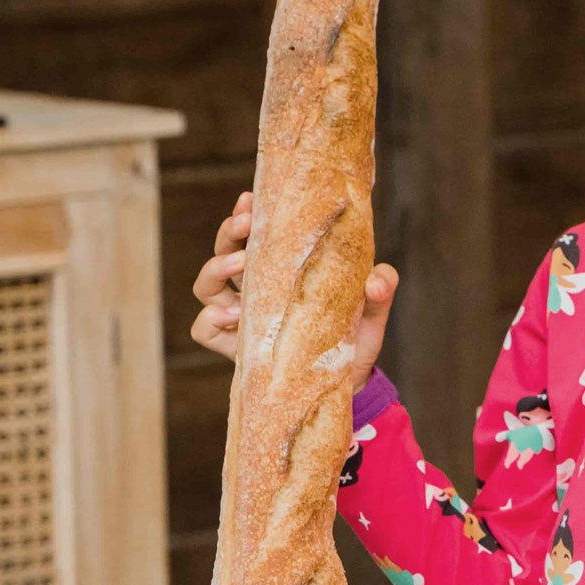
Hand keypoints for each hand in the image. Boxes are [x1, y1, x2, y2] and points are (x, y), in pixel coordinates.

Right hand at [189, 188, 400, 384]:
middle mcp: (254, 291)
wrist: (351, 384)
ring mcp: (242, 320)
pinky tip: (231, 314)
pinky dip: (210, 318)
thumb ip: (380, 288)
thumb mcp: (372, 311)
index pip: (252, 235)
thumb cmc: (354, 338)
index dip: (244, 215)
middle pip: (222, 251)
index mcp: (279, 271)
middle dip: (229, 233)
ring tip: (241, 264)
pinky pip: (203, 329)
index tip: (251, 200)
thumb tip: (375, 280)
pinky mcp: (238, 350)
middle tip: (248, 225)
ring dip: (216, 268)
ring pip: (206, 286)